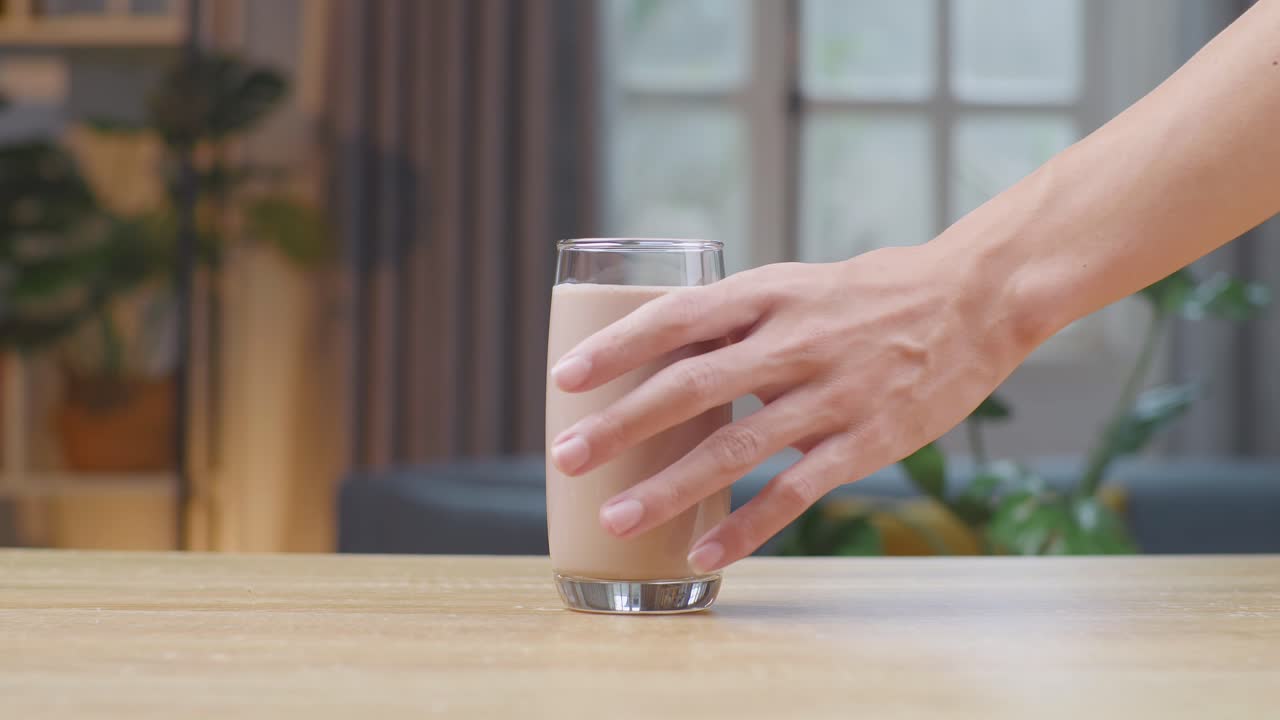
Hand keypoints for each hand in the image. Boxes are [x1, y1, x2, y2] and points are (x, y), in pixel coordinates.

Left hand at [549, 243, 1036, 573]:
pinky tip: (703, 553)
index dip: (616, 346)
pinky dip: (746, 526)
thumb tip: (664, 351)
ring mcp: (830, 394)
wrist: (972, 302)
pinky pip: (794, 492)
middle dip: (622, 424)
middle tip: (565, 456)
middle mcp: (793, 341)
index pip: (677, 316)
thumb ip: (737, 318)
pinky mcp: (864, 442)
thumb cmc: (870, 295)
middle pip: (691, 386)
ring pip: (735, 446)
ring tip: (617, 519)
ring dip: (669, 487)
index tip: (564, 377)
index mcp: (769, 293)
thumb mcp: (797, 284)